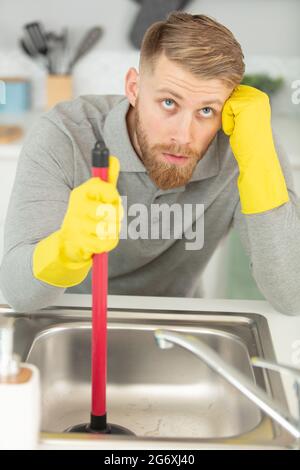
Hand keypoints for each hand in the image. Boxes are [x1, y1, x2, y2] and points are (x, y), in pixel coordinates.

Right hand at [60, 157, 122, 262]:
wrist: (67, 244)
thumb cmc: (86, 217)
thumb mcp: (95, 196)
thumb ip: (107, 179)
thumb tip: (114, 159)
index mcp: (81, 193)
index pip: (105, 187)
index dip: (114, 194)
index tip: (112, 200)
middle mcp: (77, 207)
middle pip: (111, 210)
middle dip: (117, 215)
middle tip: (111, 218)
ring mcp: (77, 225)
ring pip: (111, 227)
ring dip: (113, 230)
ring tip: (105, 230)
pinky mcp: (81, 242)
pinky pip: (108, 242)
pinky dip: (109, 242)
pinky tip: (101, 240)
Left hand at [222, 84, 288, 213]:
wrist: (255, 156)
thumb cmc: (247, 143)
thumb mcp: (243, 120)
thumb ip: (237, 108)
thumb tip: (222, 101)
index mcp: (259, 98)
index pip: (232, 96)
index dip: (231, 113)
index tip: (240, 126)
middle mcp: (258, 96)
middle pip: (228, 98)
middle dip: (229, 116)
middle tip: (240, 128)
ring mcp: (252, 99)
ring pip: (226, 103)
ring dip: (228, 119)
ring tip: (239, 129)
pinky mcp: (244, 105)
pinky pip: (225, 109)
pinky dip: (227, 122)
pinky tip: (237, 130)